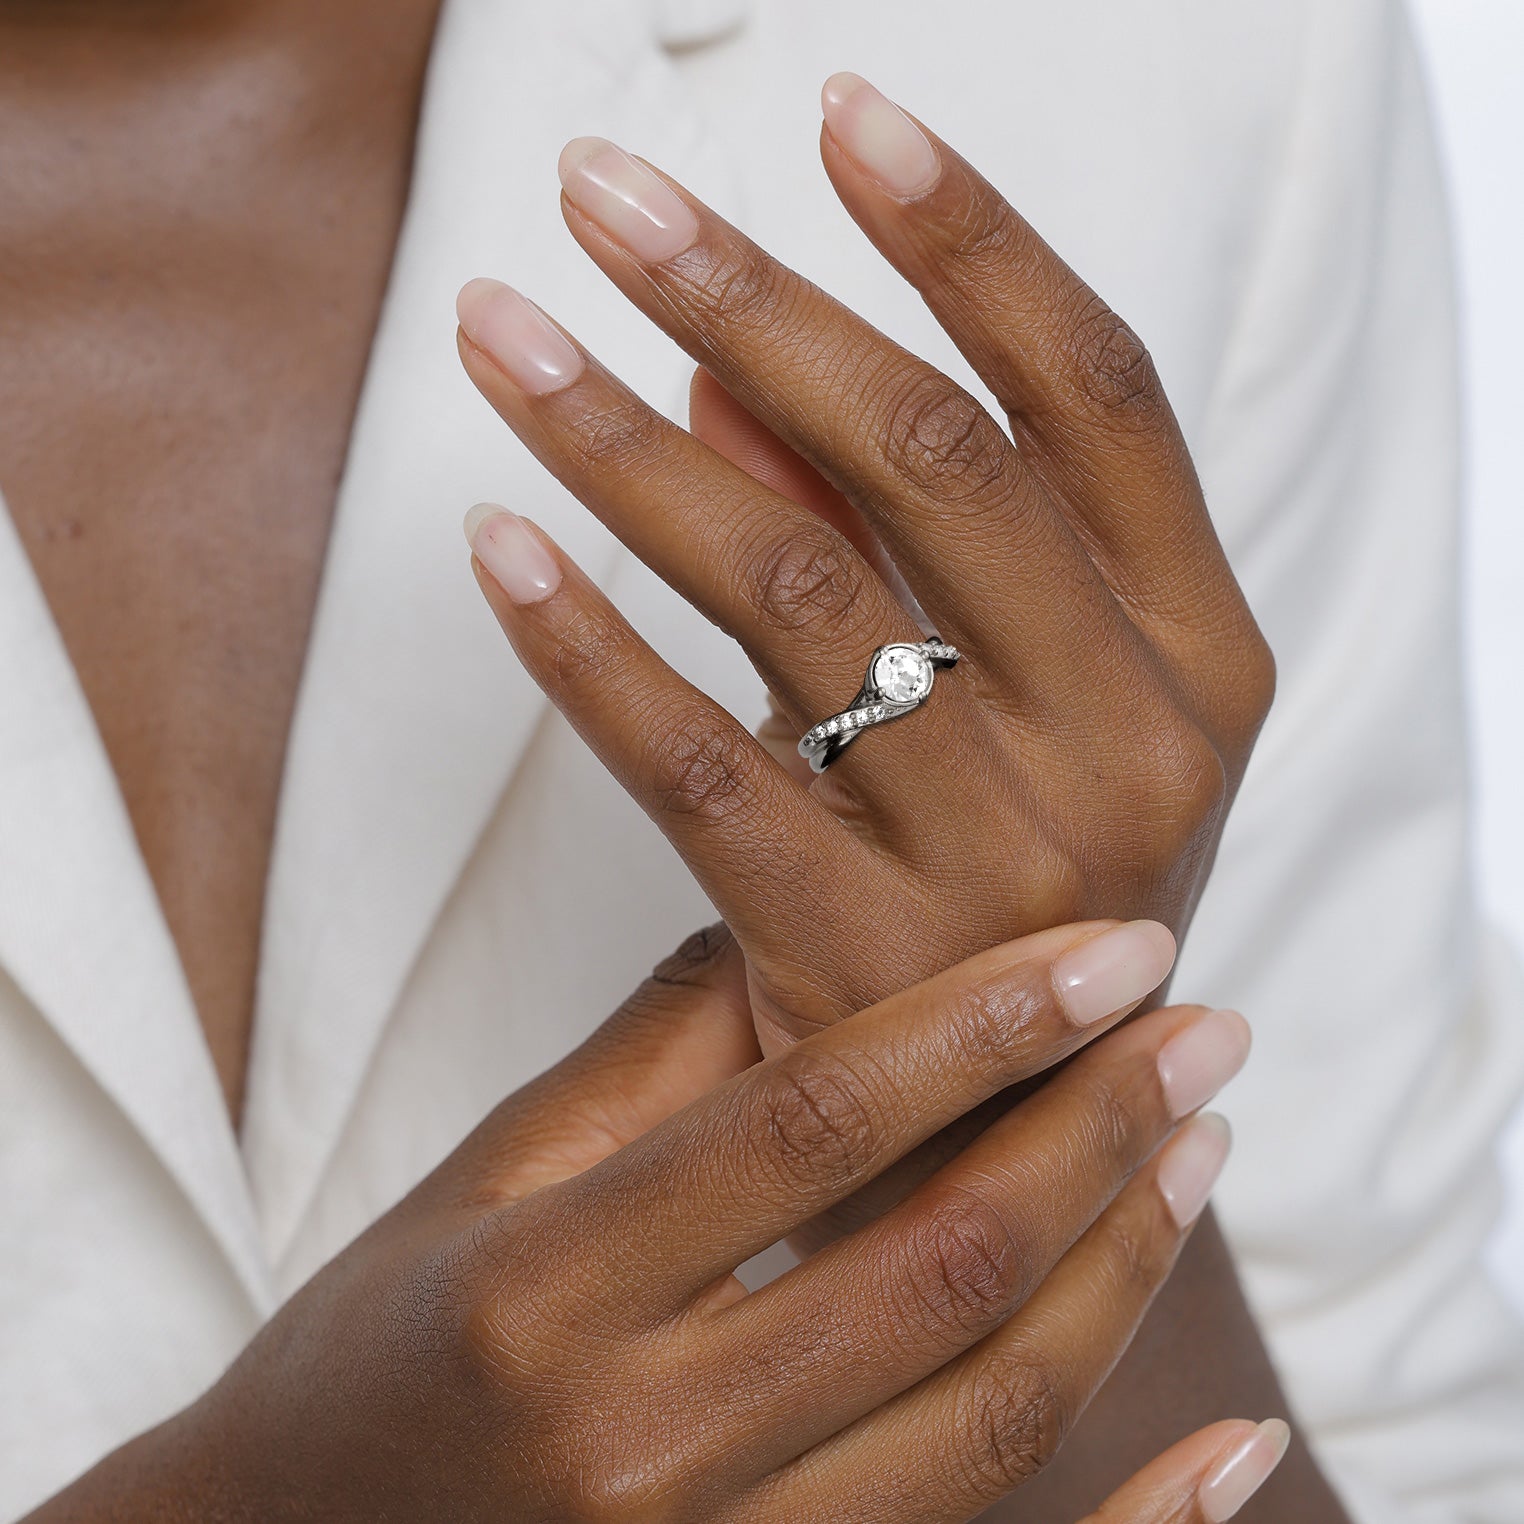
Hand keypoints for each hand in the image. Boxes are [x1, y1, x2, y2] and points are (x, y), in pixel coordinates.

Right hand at [27, 923, 1270, 1522]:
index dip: (979, 1022)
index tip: (1108, 946)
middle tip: (1202, 1028)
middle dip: (1093, 1129)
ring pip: (987, 1422)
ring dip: (1122, 1273)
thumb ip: (652, 1059)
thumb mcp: (481, 1183)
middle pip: (932, 1270)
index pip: (808, 1124)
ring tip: (1193, 1150)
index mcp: (542, 1291)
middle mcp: (632, 1452)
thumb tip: (801, 929)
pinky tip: (1239, 1443)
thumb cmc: (373, 1358)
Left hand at [454, 74, 1273, 1064]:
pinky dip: (583, 646)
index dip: (971, 238)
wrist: (1012, 1139)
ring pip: (795, 591)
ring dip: (623, 440)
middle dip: (750, 294)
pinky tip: (492, 545)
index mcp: (1203, 656)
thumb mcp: (1034, 707)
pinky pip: (696, 769)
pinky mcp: (860, 962)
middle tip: (599, 192)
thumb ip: (902, 535)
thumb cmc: (1018, 881)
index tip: (840, 114)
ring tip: (497, 332)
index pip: (1098, 396)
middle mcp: (1133, 745)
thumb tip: (722, 362)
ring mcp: (1003, 866)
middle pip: (930, 461)